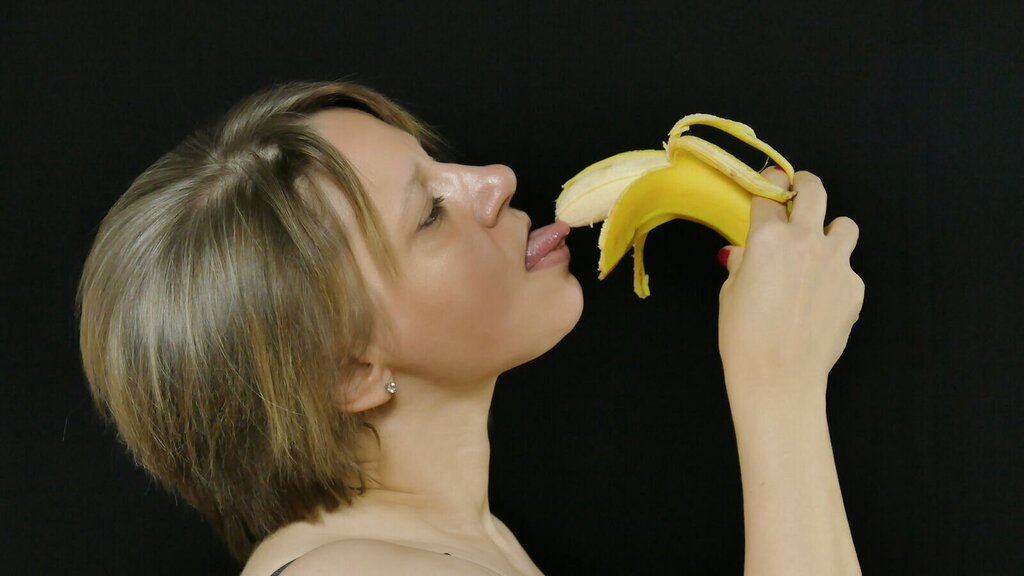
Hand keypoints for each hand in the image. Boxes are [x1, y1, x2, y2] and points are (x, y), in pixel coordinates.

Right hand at [718, 168, 863, 396]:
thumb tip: (744, 254)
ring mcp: (836, 263)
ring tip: (818, 252)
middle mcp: (805, 241)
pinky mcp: (855, 288)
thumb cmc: (744, 338)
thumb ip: (743, 264)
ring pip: (845, 226)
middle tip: (800, 192)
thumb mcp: (730, 294)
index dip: (767, 186)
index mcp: (767, 237)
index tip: (769, 185)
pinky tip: (819, 302)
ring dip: (830, 231)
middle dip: (805, 185)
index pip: (768, 193)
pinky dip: (835, 277)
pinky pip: (848, 270)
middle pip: (814, 191)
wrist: (780, 379)